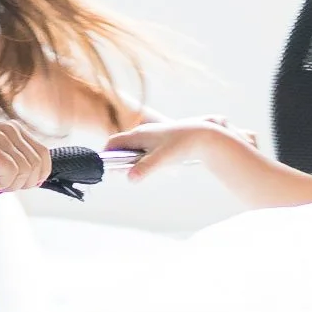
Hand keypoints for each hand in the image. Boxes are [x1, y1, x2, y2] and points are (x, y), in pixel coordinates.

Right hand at [0, 121, 51, 192]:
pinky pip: (12, 174)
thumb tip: (36, 177)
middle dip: (26, 182)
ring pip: (26, 171)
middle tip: (8, 187)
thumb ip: (13, 156)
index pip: (43, 154)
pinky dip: (4, 185)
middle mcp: (10, 129)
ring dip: (14, 185)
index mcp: (13, 128)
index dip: (41, 174)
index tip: (29, 185)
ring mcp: (1, 138)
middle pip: (37, 164)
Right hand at [105, 116, 255, 182]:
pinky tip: (157, 167)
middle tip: (126, 175)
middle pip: (121, 148)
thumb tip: (129, 178)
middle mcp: (142, 134)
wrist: (204, 136)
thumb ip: (145, 168)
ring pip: (133, 151)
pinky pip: (144, 152)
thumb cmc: (183, 144)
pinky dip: (145, 161)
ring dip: (134, 162)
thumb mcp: (163, 158)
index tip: (108, 170)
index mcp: (138, 135)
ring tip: (144, 171)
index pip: (113, 143)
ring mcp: (150, 137)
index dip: (107, 156)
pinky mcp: (159, 141)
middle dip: (120, 162)